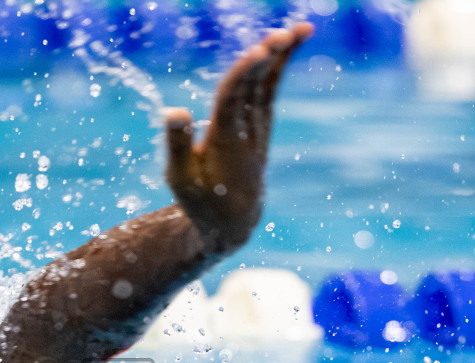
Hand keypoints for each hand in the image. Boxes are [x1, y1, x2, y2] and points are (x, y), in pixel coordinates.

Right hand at [164, 23, 312, 254]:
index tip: (258, 51)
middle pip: (255, 90)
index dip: (244, 76)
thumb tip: (175, 110)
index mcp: (224, 145)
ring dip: (282, 57)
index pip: (233, 103)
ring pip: (268, 86)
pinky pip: (270, 90)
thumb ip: (178, 145)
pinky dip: (278, 66)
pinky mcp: (261, 125)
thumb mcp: (181, 179)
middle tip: (281, 34)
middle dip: (266, 61)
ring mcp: (258, 129)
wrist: (233, 221)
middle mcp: (247, 134)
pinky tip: (287, 42)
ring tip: (299, 28)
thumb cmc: (201, 200)